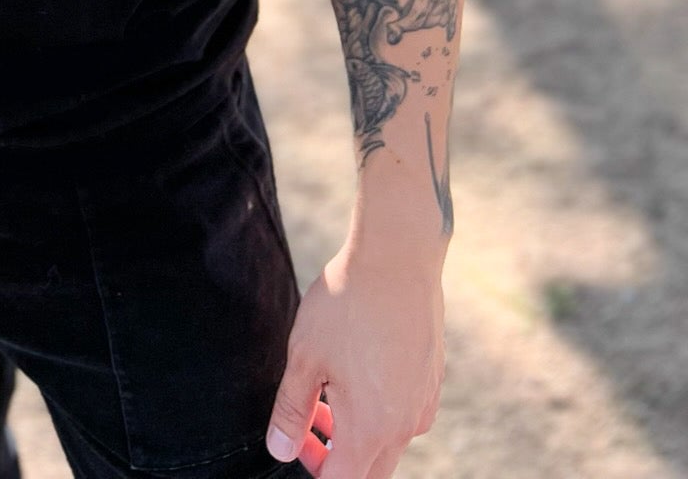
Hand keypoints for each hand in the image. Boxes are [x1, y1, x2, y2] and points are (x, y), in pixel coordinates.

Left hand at [264, 243, 444, 477]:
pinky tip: (360, 367)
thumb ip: (291, 411)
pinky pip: (405, 415)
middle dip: (335, 456)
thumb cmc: (346, 304)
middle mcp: (405, 425)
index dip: (314, 468)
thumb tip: (280, 450)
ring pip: (388, 442)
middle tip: (309, 416)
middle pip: (369, 471)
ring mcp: (424, 403)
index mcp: (371, 428)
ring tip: (329, 385)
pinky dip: (379, 409)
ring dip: (356, 431)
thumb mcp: (304, 356)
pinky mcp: (433, 380)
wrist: (398, 257)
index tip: (296, 437)